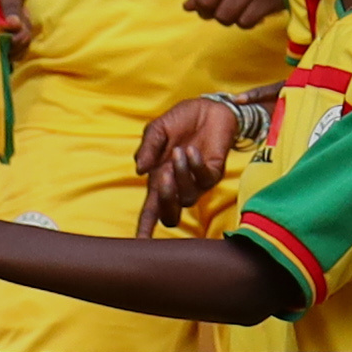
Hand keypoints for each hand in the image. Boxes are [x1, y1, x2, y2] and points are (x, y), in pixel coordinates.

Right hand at [134, 87, 261, 221]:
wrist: (208, 106)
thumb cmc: (180, 120)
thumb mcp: (157, 129)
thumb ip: (147, 149)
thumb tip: (138, 170)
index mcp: (159, 178)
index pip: (151, 211)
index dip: (144, 228)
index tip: (138, 244)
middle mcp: (178, 185)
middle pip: (170, 215)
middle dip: (164, 200)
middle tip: (162, 176)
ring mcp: (197, 182)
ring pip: (187, 197)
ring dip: (180, 175)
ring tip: (179, 151)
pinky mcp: (214, 172)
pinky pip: (204, 179)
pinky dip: (195, 166)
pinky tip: (192, 151)